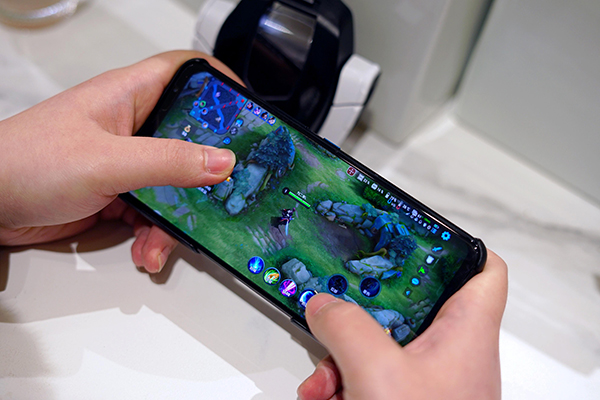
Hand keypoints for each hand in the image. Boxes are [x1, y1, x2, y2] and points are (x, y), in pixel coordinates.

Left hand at [0, 51, 237, 272]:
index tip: (249, 116)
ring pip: (175, 182)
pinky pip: (153, 211)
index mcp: (129, 96)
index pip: (187, 73)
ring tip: (166, 239)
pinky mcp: (118, 193)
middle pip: (191, 136)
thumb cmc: (25, 162)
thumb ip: (168, 162)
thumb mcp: (107, 161)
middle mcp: (132, 126)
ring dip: (179, 215)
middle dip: (210, 168)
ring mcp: (126, 161)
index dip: (220, 87)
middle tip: (228, 190)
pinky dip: (155, 233)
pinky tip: (145, 249)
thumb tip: (221, 162)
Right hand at [298, 250, 507, 399]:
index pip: (483, 269)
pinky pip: (372, 375)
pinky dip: (345, 382)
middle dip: (362, 313)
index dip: (454, 245)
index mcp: (465, 332)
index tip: (415, 235)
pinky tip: (326, 397)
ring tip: (323, 380)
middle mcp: (451, 352)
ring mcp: (427, 379)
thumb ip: (346, 328)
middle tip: (337, 313)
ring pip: (382, 343)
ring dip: (343, 356)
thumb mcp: (377, 373)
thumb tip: (323, 303)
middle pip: (409, 305)